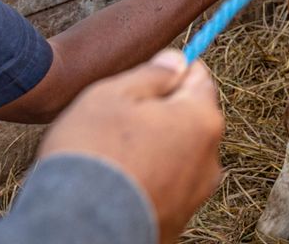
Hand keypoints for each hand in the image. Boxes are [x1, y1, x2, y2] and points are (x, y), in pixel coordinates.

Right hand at [37, 50, 223, 242]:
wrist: (78, 228)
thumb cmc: (94, 153)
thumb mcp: (114, 95)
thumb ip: (152, 74)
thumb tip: (176, 61)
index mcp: (202, 120)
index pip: (200, 78)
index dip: (173, 72)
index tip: (147, 77)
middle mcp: (210, 159)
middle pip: (190, 119)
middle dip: (161, 113)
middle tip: (119, 119)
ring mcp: (195, 196)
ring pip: (178, 155)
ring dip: (155, 148)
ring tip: (113, 155)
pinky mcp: (177, 223)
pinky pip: (166, 187)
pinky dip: (148, 179)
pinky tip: (117, 182)